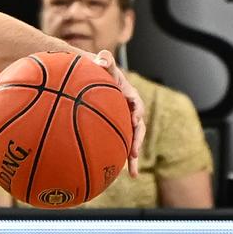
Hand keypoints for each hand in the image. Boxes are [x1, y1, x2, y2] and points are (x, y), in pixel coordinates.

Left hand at [93, 50, 145, 176]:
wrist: (94, 79)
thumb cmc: (99, 71)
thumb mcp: (103, 64)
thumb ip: (105, 60)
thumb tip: (102, 58)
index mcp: (129, 96)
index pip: (136, 104)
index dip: (136, 112)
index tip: (134, 119)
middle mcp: (130, 110)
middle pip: (138, 127)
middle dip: (137, 140)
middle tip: (134, 152)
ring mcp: (125, 121)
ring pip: (132, 140)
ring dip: (133, 155)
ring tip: (132, 172)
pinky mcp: (119, 130)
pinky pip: (122, 145)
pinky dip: (123, 159)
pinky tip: (123, 175)